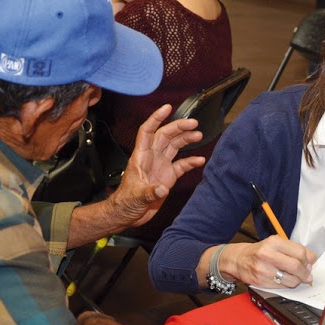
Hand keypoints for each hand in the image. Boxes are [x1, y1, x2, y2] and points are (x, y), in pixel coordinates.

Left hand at [105, 104, 204, 228]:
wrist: (127, 215)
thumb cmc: (125, 203)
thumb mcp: (135, 198)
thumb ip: (149, 193)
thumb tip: (162, 189)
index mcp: (140, 157)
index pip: (147, 131)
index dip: (156, 118)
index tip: (167, 108)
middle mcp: (151, 158)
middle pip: (165, 135)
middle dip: (179, 127)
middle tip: (193, 123)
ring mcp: (160, 166)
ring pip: (174, 146)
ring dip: (186, 139)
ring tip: (199, 135)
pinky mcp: (167, 177)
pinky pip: (181, 165)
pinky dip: (190, 161)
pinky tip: (200, 160)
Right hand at [220, 237, 316, 288]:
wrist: (238, 260)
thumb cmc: (260, 251)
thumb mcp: (275, 243)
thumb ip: (293, 249)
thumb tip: (311, 260)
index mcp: (274, 242)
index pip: (300, 252)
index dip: (309, 259)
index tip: (310, 262)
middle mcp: (267, 254)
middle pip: (296, 266)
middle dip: (305, 272)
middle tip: (307, 274)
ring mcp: (263, 269)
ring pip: (291, 279)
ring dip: (298, 280)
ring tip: (296, 277)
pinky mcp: (261, 281)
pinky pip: (282, 287)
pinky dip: (287, 285)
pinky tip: (285, 280)